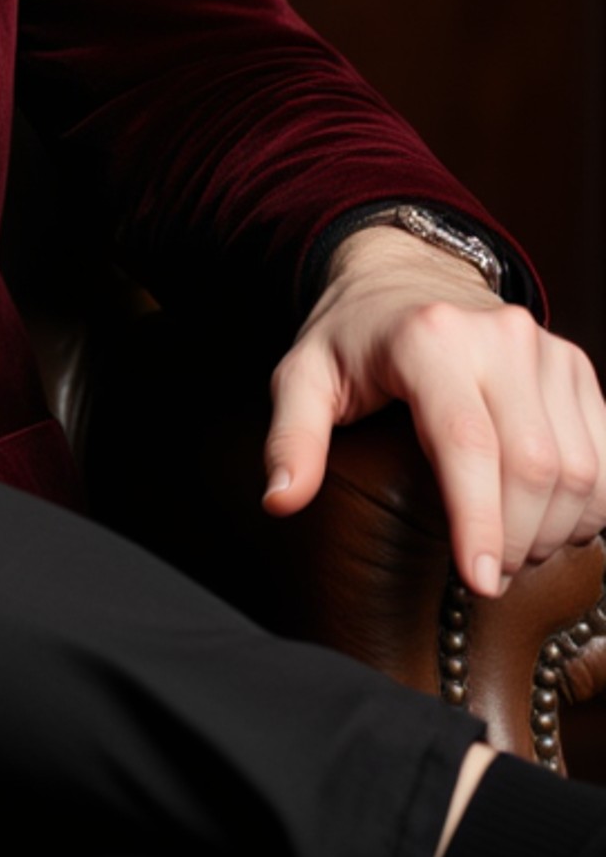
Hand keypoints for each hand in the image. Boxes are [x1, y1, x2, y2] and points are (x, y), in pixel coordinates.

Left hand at [262, 226, 605, 596]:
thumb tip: (281, 501)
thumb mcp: (303, 376)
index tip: (480, 582)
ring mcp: (546, 349)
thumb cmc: (352, 337)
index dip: (480, 520)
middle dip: (517, 538)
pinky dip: (590, 506)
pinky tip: (550, 525)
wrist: (407, 274)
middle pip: (535, 465)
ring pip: (582, 468)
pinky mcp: (576, 367)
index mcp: (428, 340)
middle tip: (486, 575)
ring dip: (556, 529)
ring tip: (513, 550)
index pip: (467, 443)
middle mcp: (499, 338)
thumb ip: (292, 438)